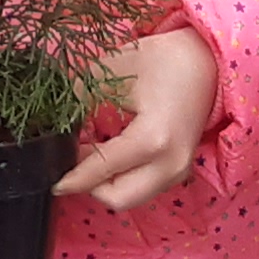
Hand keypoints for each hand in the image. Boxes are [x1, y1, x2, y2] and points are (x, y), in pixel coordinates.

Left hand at [61, 25, 224, 211]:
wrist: (206, 61)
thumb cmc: (162, 60)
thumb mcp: (114, 71)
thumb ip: (81, 96)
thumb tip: (57, 120)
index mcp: (153, 139)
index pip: (103, 169)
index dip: (73, 176)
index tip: (52, 178)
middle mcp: (170, 164)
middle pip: (118, 198)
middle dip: (90, 186)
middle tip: (71, 160)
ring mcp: (179, 171)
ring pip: (131, 196)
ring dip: (106, 182)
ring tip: (89, 152)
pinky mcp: (180, 170)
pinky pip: (143, 187)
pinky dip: (122, 177)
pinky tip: (109, 154)